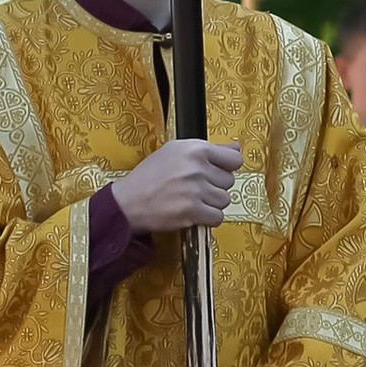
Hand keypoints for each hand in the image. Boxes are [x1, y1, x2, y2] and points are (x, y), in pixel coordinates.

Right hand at [113, 139, 241, 233]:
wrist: (128, 201)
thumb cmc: (151, 175)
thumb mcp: (176, 151)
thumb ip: (210, 149)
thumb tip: (237, 148)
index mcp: (195, 148)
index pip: (234, 159)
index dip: (227, 168)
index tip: (216, 172)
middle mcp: (196, 167)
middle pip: (229, 181)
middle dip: (215, 186)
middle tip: (194, 188)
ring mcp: (194, 189)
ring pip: (224, 200)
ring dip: (211, 203)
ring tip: (191, 199)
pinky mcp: (192, 210)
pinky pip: (217, 217)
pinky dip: (207, 218)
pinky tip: (192, 212)